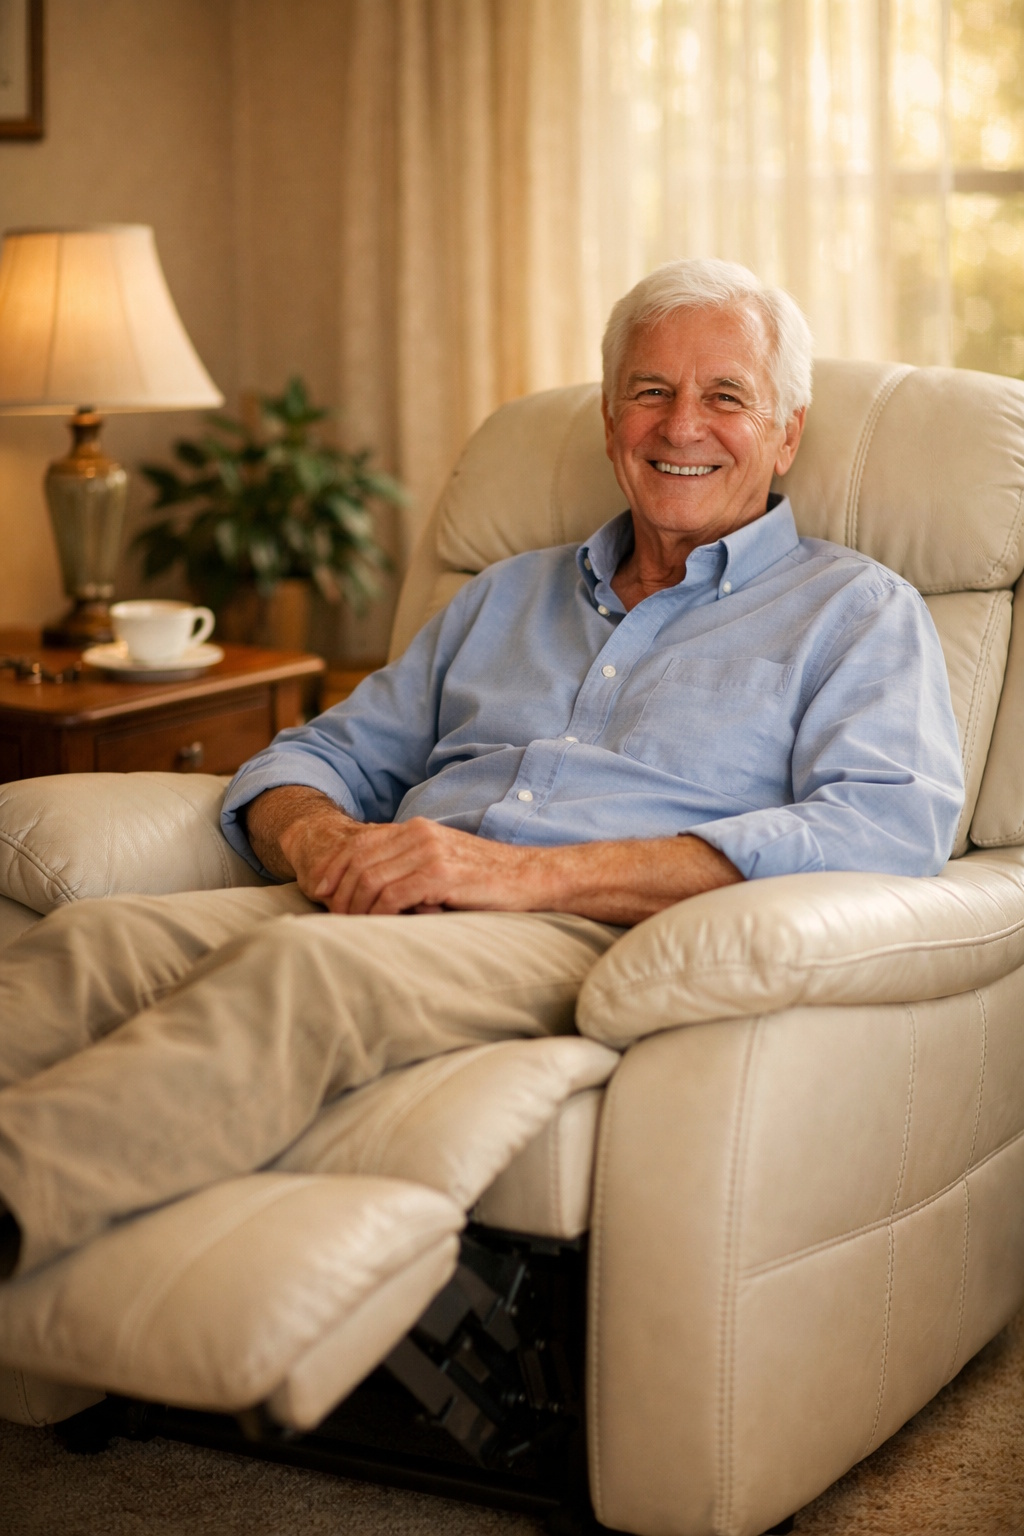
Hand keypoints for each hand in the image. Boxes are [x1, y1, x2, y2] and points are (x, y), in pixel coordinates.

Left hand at [295, 817, 540, 915]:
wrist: (533, 878)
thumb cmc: (488, 881)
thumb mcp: (444, 865)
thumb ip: (411, 868)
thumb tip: (373, 892)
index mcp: (418, 829)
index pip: (359, 843)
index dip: (335, 867)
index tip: (321, 892)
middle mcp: (420, 834)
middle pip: (359, 860)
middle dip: (341, 892)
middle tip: (334, 918)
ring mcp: (430, 852)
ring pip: (370, 878)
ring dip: (355, 906)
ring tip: (351, 928)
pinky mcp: (441, 874)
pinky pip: (393, 894)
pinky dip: (378, 913)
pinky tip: (377, 927)